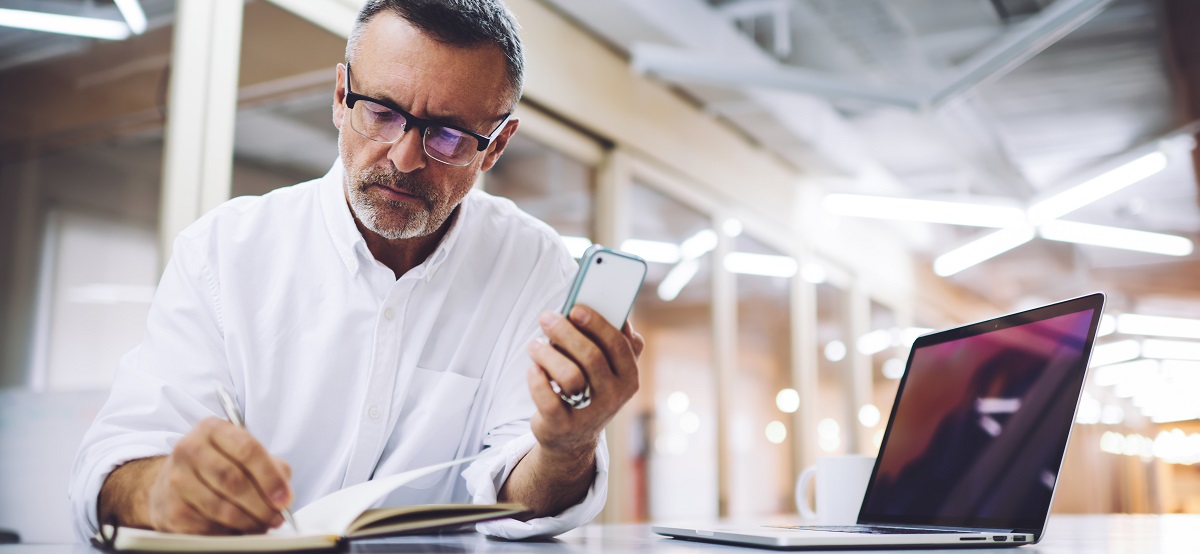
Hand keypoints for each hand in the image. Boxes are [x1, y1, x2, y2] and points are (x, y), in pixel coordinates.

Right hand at [147, 418, 292, 533]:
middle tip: (277, 517)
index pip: (247, 450)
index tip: (284, 499)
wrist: (172, 482)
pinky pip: (207, 526)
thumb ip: (271, 466)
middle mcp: (190, 449)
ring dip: (248, 521)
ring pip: (220, 507)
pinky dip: (229, 532)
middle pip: (233, 481)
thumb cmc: (217, 464)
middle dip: (261, 504)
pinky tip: (240, 530)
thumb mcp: (243, 453)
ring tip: (263, 525)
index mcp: (212, 429)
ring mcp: (176, 479)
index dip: (270, 477)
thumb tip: (283, 494)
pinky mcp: (172, 508)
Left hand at [526, 305, 644, 456]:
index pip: (617, 344)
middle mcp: (614, 397)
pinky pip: (548, 400)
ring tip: (534, 344)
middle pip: (591, 357)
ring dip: (548, 354)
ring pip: (569, 376)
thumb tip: (619, 315)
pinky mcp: (563, 427)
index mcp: (629, 377)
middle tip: (546, 317)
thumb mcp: (610, 370)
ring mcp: (589, 414)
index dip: (596, 324)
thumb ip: (620, 343)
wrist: (573, 437)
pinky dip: (537, 381)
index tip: (575, 308)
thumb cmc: (590, 389)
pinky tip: (533, 369)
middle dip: (566, 332)